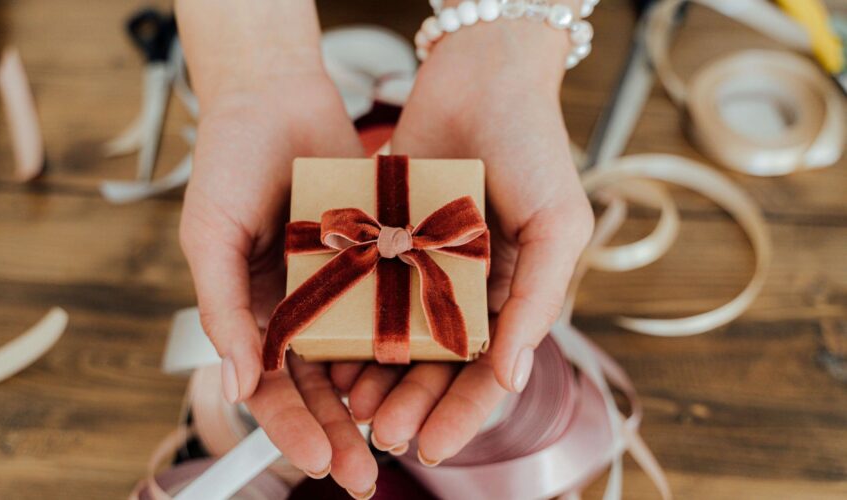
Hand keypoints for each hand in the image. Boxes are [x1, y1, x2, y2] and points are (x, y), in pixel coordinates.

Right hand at [176, 1, 377, 491]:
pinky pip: (391, 306)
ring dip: (375, 398)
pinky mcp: (376, 258)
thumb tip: (236, 383)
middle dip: (338, 431)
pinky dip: (401, 340)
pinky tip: (422, 371)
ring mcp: (338, 286)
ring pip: (359, 356)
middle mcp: (296, 308)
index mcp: (250, 313)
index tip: (317, 460)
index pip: (268, 386)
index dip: (290, 427)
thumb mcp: (210, 236)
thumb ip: (223, 310)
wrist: (275, 96)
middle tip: (364, 475)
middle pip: (318, 386)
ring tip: (400, 437)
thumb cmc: (227, 164)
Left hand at [336, 18, 593, 464]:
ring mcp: (425, 265)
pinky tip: (332, 350)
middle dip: (411, 403)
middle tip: (381, 434)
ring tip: (352, 406)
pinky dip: (353, 322)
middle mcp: (468, 288)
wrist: (482, 76)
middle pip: (436, 363)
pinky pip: (368, 290)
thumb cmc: (535, 147)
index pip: (488, 371)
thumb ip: (537, 300)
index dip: (463, 413)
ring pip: (397, 335)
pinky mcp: (389, 237)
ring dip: (378, 374)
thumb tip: (511, 375)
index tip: (434, 448)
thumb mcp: (557, 224)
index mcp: (513, 294)